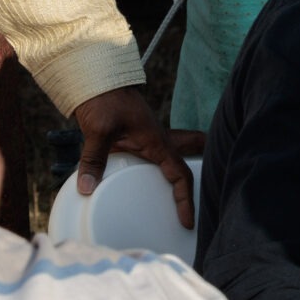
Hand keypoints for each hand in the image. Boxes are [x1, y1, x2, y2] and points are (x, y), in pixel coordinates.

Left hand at [73, 87, 203, 228]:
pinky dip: (157, 166)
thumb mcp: (99, 130)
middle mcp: (158, 140)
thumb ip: (94, 159)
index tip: (188, 220)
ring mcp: (148, 138)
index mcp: (157, 141)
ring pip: (174, 154)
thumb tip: (86, 187)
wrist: (95, 79)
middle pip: (192, 152)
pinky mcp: (135, 136)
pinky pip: (153, 154)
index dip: (186, 199)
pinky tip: (147, 177)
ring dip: (181, 168)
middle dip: (204, 165)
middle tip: (213, 186)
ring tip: (184, 191)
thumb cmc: (104, 99)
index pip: (180, 174)